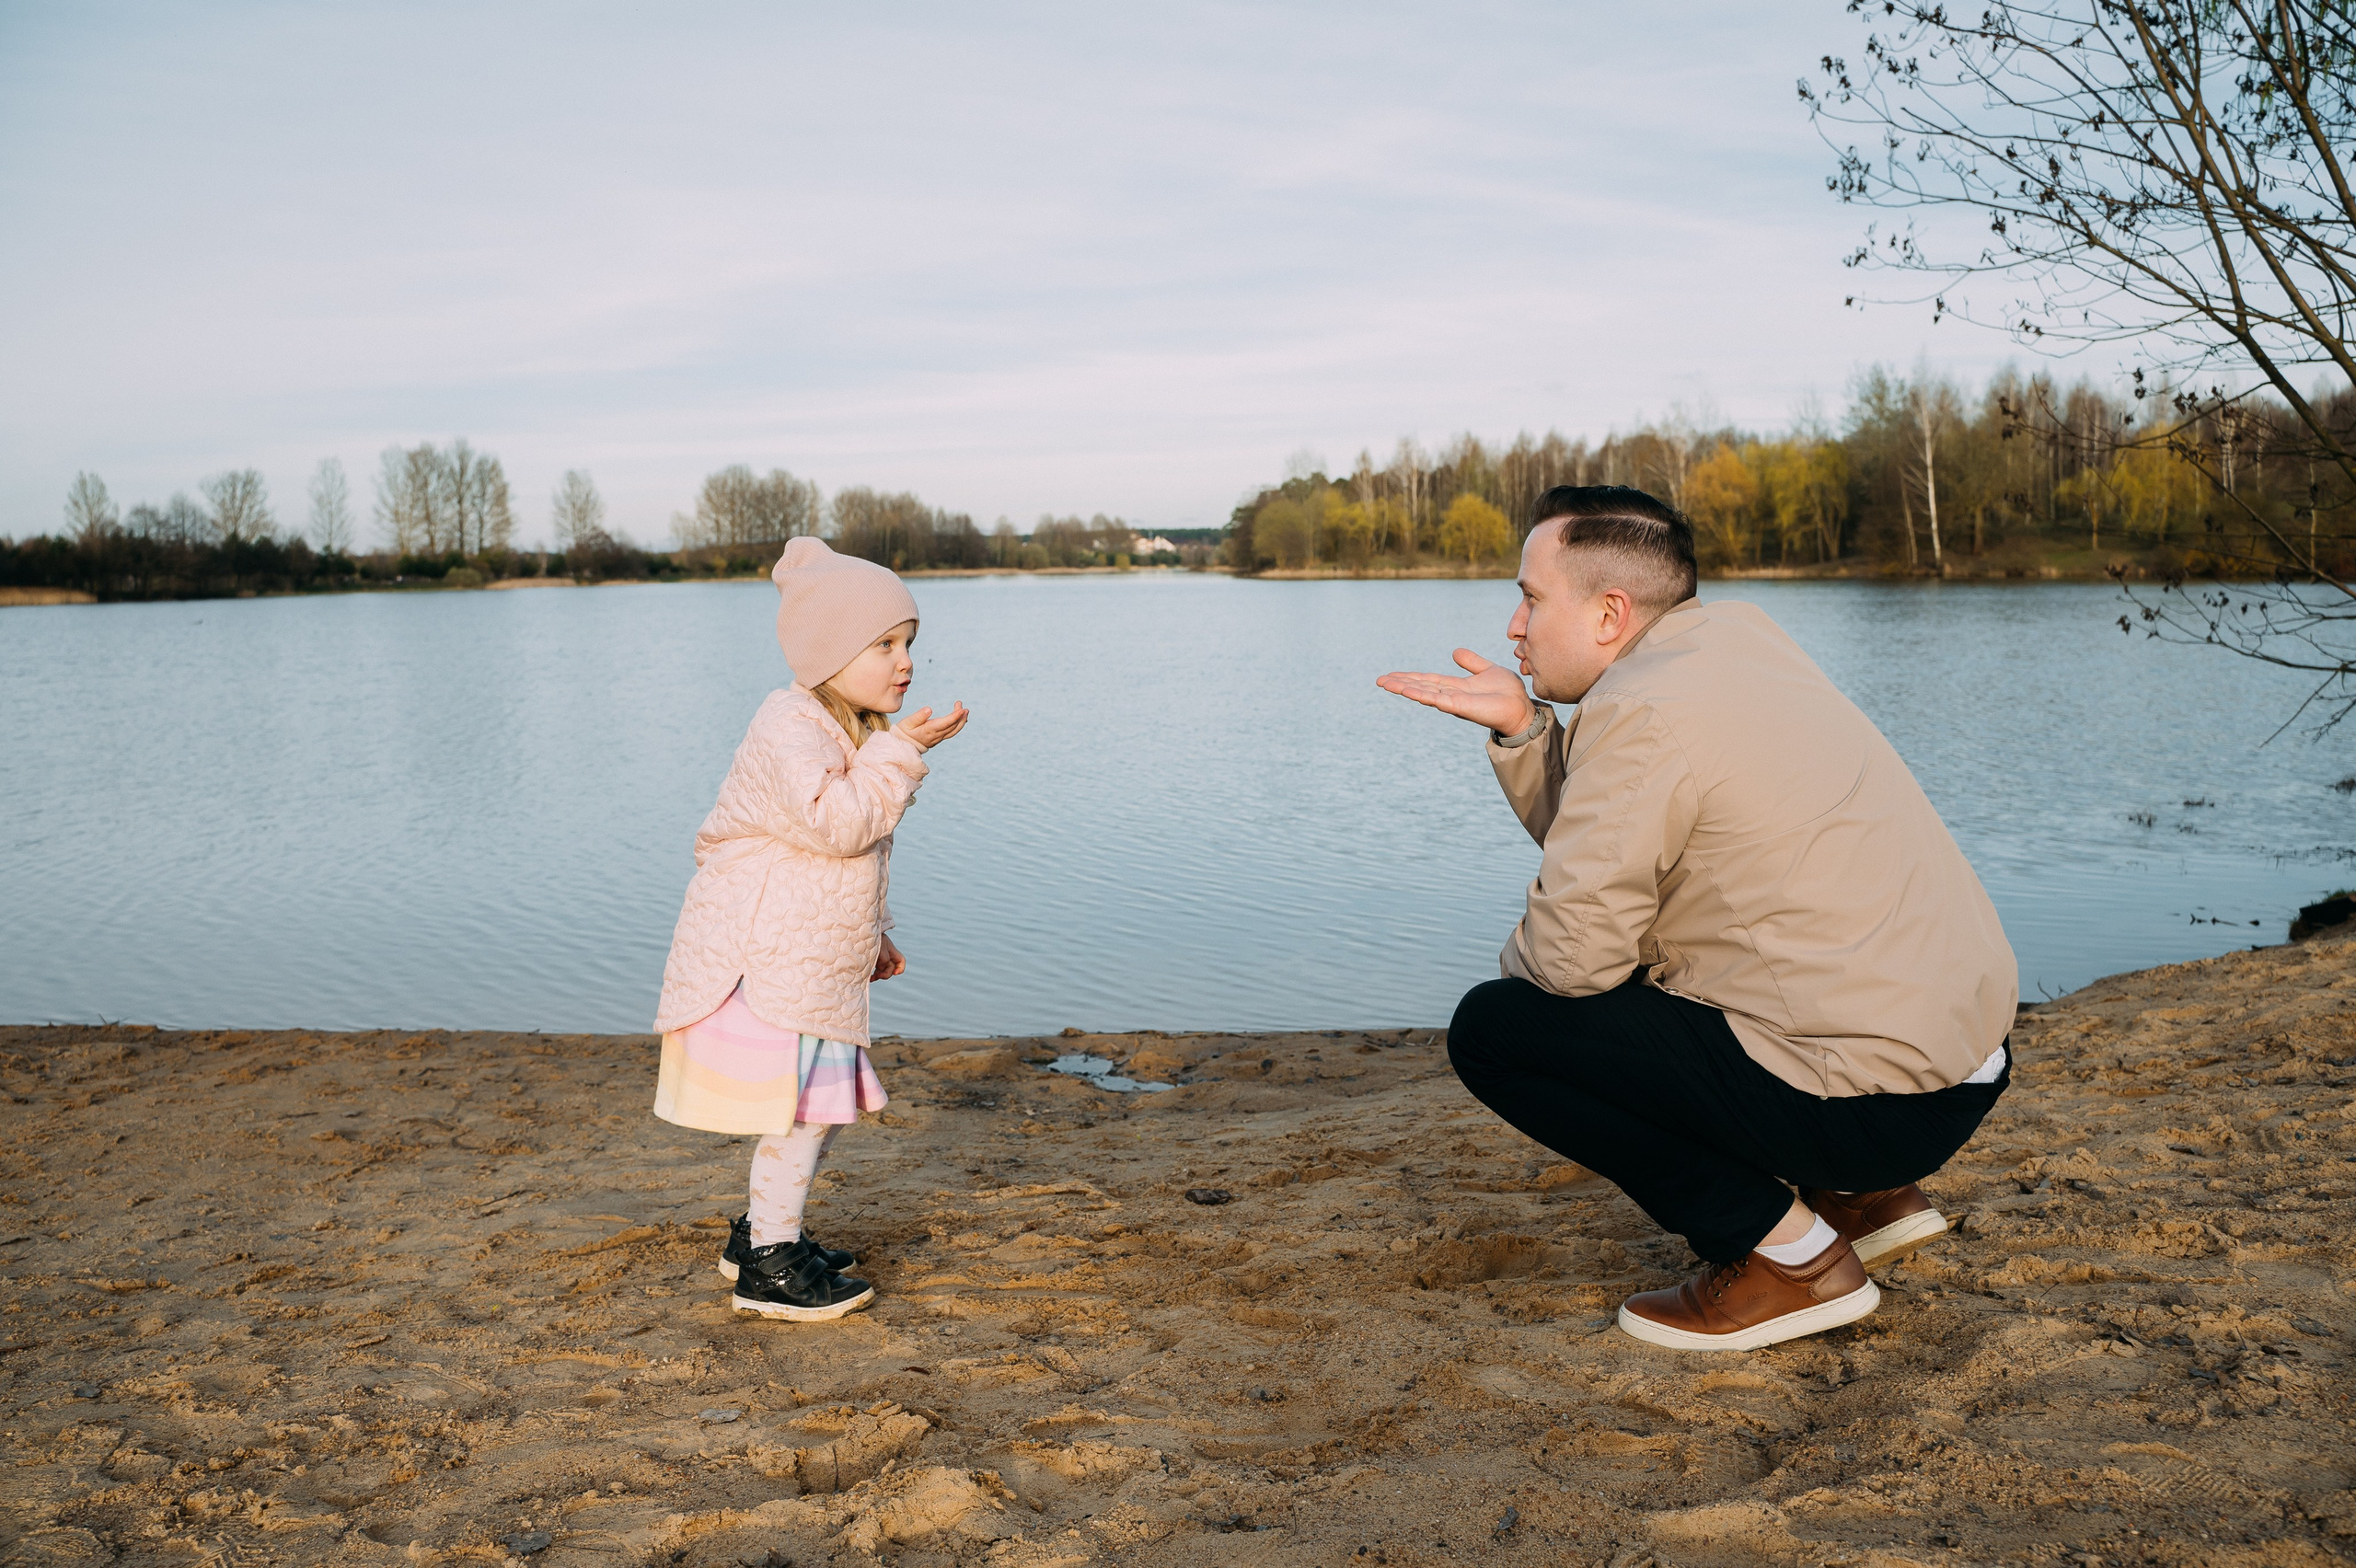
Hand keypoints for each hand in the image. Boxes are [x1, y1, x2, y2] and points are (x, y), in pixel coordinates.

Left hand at [872, 933, 905, 980]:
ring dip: (878, 976)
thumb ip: (884, 958)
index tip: (895, 973)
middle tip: (878, 976)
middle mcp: (887, 956)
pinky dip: (873, 975)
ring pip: (882, 972)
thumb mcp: (880, 947)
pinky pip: (875, 970)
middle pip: (891, 969)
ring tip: (871, 978)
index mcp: (892, 952)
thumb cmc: (872, 938)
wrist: (862, 934)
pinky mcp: (872, 961)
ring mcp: (880, 959)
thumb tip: (883, 966)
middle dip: (886, 974)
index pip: (901, 961)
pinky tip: (868, 977)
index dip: (900, 968)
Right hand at [896, 702, 968, 750]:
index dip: (955, 716)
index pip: (945, 723)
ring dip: (961, 721)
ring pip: (953, 731)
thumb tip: (929, 709)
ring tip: (966, 711)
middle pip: (952, 726)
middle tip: (962, 705)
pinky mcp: (938, 738)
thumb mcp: (908, 722)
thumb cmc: (904, 731)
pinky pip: (951, 732)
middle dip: (960, 716)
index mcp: (929, 730)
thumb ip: (918, 716)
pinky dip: (958, 726)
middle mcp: (936, 735)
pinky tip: (961, 719)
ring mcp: (938, 738)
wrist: (902, 745)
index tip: (962, 709)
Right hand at [1376, 649, 1535, 734]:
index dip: (1410, 677)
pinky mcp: (1459, 707)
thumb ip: (1472, 662)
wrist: (1520, 707)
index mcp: (1456, 686)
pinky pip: (1436, 699)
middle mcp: (1451, 694)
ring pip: (1423, 693)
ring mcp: (1453, 702)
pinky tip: (1407, 691)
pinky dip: (1421, 695)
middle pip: (1420, 686)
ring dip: (1404, 688)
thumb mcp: (1487, 670)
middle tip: (1379, 680)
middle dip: (1400, 683)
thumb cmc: (1508, 693)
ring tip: (1386, 684)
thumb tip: (1455, 652)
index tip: (1392, 675)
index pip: (1428, 680)